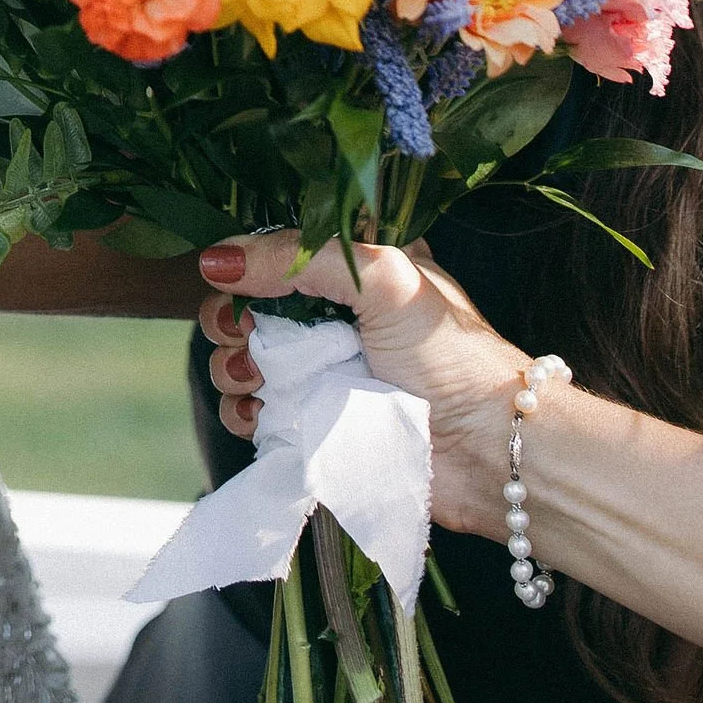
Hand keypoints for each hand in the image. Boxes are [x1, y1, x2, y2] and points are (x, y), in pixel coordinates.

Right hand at [199, 233, 528, 533]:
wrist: (488, 452)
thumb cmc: (451, 355)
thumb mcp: (382, 279)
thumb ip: (299, 258)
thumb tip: (215, 259)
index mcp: (355, 270)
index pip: (279, 250)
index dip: (248, 261)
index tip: (238, 276)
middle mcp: (333, 317)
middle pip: (247, 305)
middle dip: (231, 318)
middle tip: (247, 334)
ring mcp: (321, 373)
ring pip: (242, 359)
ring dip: (231, 366)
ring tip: (257, 378)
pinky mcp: (314, 426)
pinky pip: (253, 413)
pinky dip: (243, 412)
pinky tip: (258, 414)